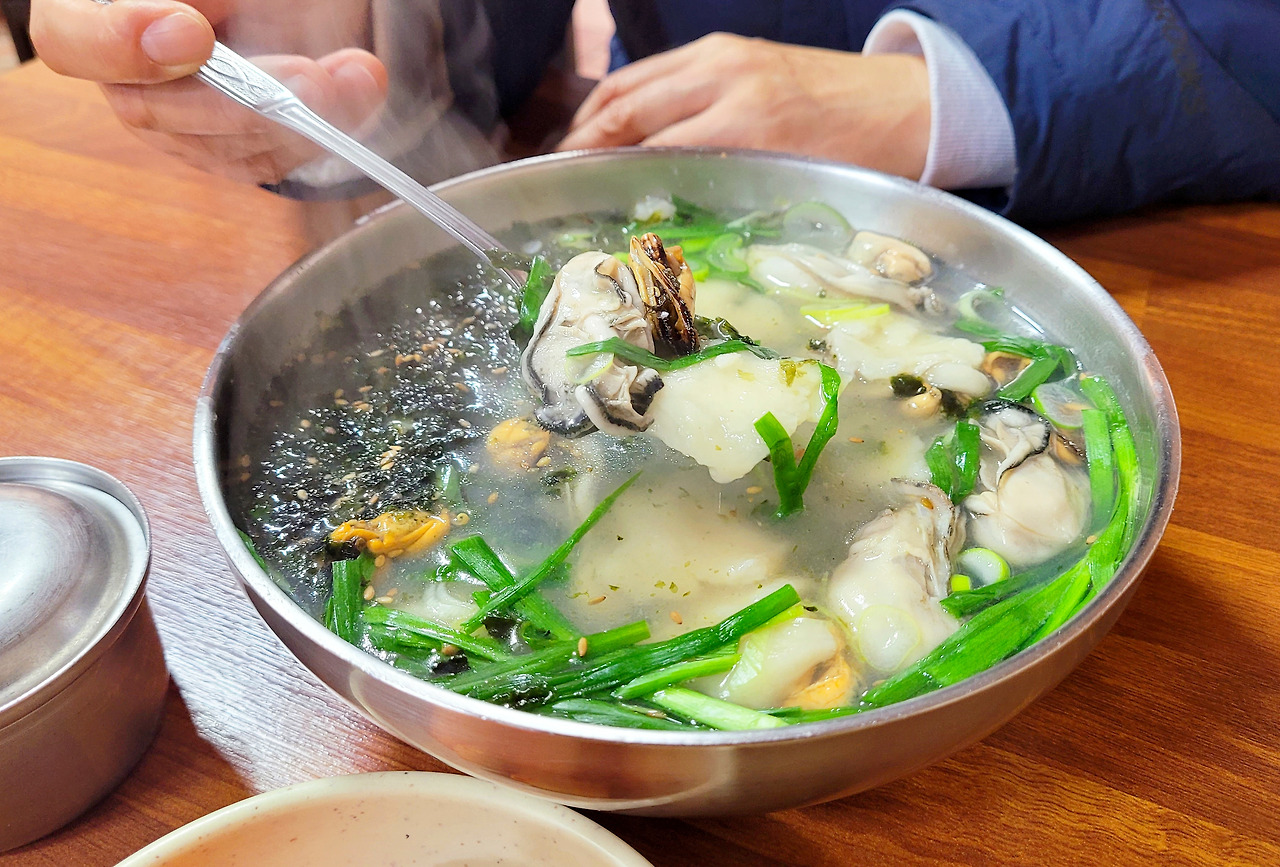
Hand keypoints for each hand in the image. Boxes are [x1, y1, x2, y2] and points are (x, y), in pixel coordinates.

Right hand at [30, 0, 387, 183]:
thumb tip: (187, 37)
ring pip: (217, 148)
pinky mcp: (228, 148)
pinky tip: (359, 89)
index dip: (120, 43)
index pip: (70, 40)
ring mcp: (175, 118)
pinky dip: (321, 131)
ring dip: (295, 121)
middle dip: (238, 102)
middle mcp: (125, 72)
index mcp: (96, 11)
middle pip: (152, 111)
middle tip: (306, 80)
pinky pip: (266, 160)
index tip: (191, 34)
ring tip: (353, 77)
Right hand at [558, 33, 930, 180]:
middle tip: (549, 183)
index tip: (565, 199)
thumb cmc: (859, 159)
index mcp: (745, 123)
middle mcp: (725, 81)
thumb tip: (656, 214)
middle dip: (578, 146)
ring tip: (565, 158)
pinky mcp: (725, 47)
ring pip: (630, 85)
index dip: (597, 174)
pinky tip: (606, 127)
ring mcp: (722, 57)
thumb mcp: (789, 188)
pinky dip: (620, 99)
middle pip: (624, 111)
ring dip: (588, 120)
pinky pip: (654, 71)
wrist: (911, 106)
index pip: (644, 148)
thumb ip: (722, 193)